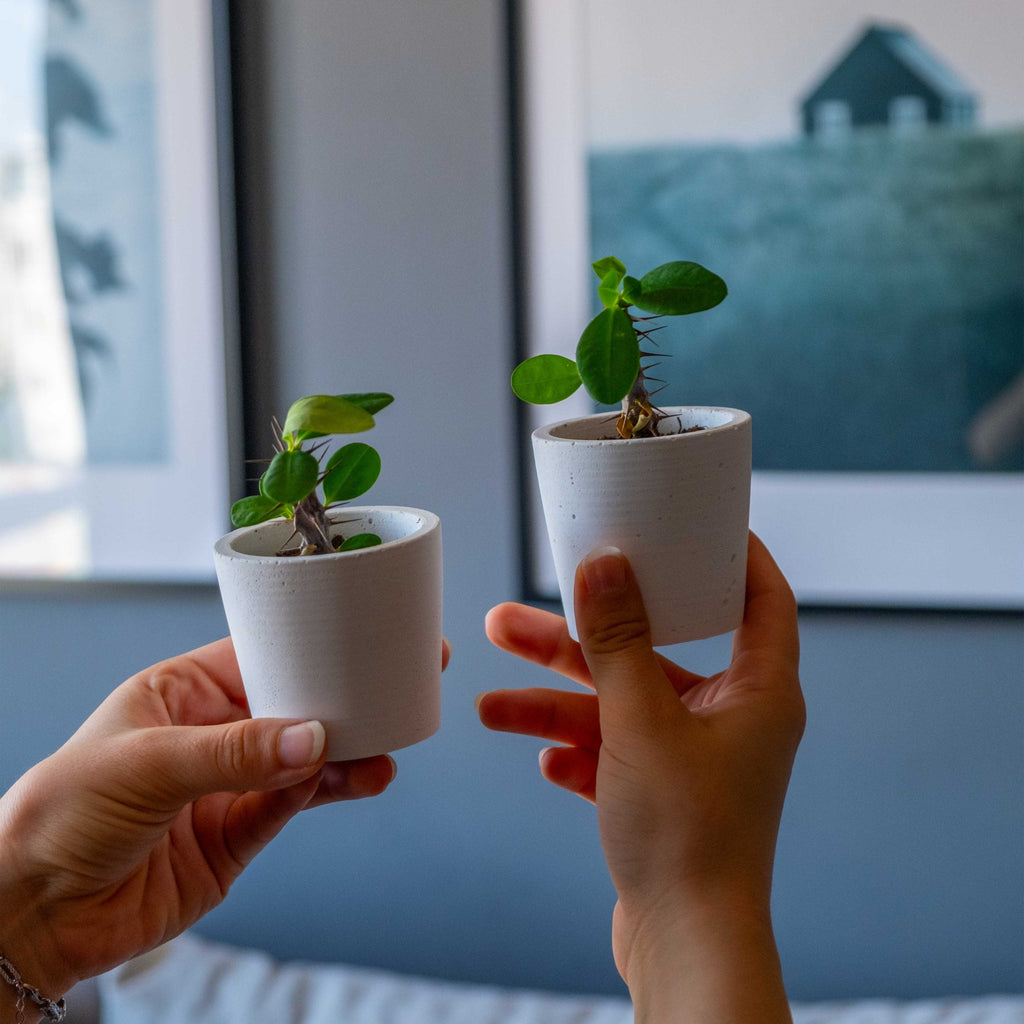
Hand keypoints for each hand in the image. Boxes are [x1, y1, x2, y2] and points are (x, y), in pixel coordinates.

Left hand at [0, 636, 450, 1012]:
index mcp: (182, 693)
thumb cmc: (60, 815)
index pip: (260, 656)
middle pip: (293, 707)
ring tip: (386, 748)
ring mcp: (226, 786)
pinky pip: (291, 806)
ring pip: (303, 759)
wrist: (33, 916)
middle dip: (345, 699)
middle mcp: (210, 734)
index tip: (362, 638)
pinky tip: (354, 779)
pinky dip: (325, 792)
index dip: (313, 646)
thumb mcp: (146, 764)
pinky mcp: (236, 837)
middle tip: (399, 684)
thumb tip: (313, 737)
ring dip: (347, 752)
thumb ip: (233, 752)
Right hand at [478, 534, 802, 1020]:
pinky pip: (613, 754)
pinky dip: (577, 753)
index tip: (692, 524)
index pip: (761, 599)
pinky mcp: (661, 795)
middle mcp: (730, 719)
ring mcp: (693, 759)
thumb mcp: (640, 721)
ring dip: (556, 704)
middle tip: (517, 618)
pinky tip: (543, 759)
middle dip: (580, 640)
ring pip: (618, 707)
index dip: (733, 556)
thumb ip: (617, 641)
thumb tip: (604, 565)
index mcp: (757, 690)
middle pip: (652, 653)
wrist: (684, 946)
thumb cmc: (688, 836)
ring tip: (489, 701)